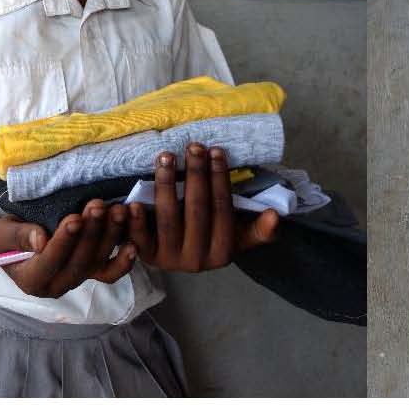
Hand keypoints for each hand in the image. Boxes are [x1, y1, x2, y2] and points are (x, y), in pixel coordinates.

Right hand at [0, 202, 138, 298]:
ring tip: (117, 210)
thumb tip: (40, 242)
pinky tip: (134, 242)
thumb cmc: (7, 236)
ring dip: (111, 236)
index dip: (63, 242)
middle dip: (91, 233)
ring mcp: (78, 279)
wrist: (16, 239)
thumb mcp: (4, 233)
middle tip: (98, 206)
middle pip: (79, 262)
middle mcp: (57, 285)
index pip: (49, 262)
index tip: (74, 219)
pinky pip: (112, 271)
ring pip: (99, 263)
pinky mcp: (93, 271)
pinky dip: (125, 259)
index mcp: (32, 281)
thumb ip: (19, 236)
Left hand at [136, 143, 278, 273]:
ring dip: (166, 185)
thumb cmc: (214, 238)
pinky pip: (139, 238)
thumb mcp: (240, 237)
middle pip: (196, 210)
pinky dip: (136, 220)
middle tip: (194, 147)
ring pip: (168, 218)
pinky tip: (133, 200)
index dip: (219, 179)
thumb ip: (259, 230)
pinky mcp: (146, 258)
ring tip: (167, 156)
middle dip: (195, 174)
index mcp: (223, 253)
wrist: (182, 259)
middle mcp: (197, 260)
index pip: (222, 209)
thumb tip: (275, 216)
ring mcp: (170, 260)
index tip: (216, 151)